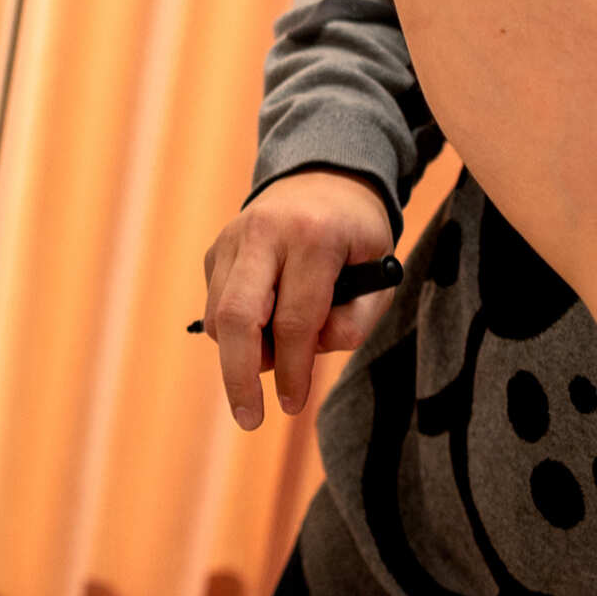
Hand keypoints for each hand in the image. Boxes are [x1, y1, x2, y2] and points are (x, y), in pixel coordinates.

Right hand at [199, 168, 398, 430]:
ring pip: (220, 317)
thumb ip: (354, 322)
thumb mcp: (380, 275)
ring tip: (279, 348)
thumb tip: (308, 354)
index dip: (293, 371)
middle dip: (239, 376)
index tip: (292, 404)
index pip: (295, 320)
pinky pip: (216, 305)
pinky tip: (267, 317)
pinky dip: (237, 329)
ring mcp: (233, 238)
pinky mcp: (216, 248)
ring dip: (243, 352)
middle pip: (237, 317)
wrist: (325, 177)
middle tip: (249, 417)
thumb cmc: (357, 237)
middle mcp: (265, 233)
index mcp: (314, 237)